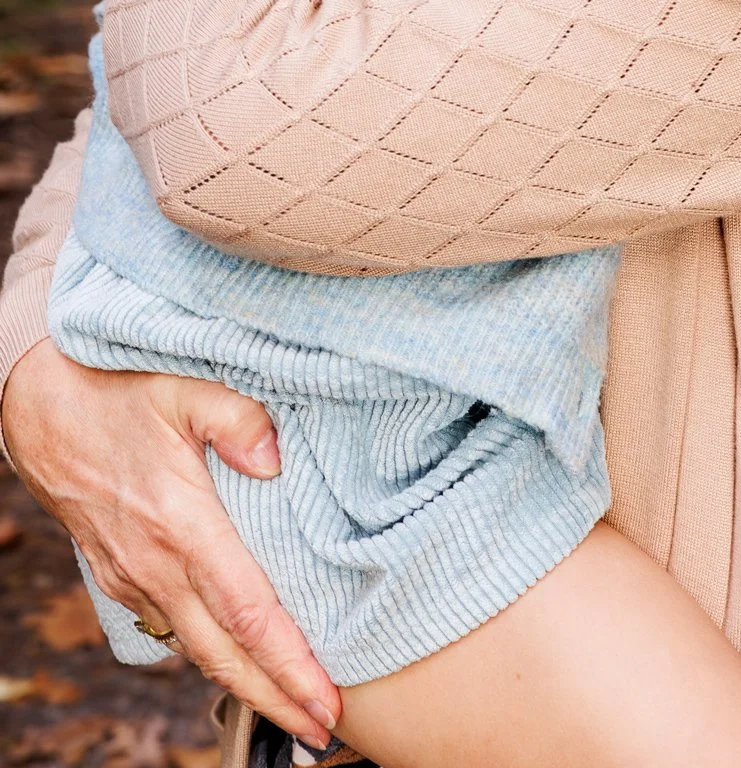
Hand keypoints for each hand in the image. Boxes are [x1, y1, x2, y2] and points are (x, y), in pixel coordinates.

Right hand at [2, 342, 340, 749]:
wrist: (40, 409)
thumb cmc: (119, 392)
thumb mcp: (184, 387)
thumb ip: (238, 418)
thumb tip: (275, 458)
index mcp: (181, 525)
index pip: (246, 612)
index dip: (288, 662)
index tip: (325, 698)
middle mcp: (155, 565)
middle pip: (224, 654)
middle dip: (276, 698)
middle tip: (324, 728)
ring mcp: (133, 577)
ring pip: (196, 649)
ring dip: (245, 684)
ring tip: (293, 706)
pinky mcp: (119, 576)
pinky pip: (171, 628)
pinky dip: (209, 653)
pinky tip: (238, 658)